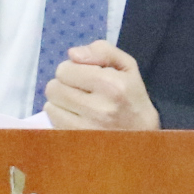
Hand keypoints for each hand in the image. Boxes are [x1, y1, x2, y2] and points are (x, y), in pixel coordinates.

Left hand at [44, 41, 159, 130]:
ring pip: (50, 106)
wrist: (143, 138)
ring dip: (61, 103)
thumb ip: (102, 51)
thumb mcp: (127, 67)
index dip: (73, 70)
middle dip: (64, 85)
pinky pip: (53, 122)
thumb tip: (72, 54)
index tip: (85, 77)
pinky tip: (77, 118)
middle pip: (54, 88)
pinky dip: (61, 117)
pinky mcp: (77, 142)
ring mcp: (86, 129)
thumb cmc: (133, 99)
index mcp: (111, 85)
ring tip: (79, 105)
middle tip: (80, 91)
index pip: (65, 70)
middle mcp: (98, 109)